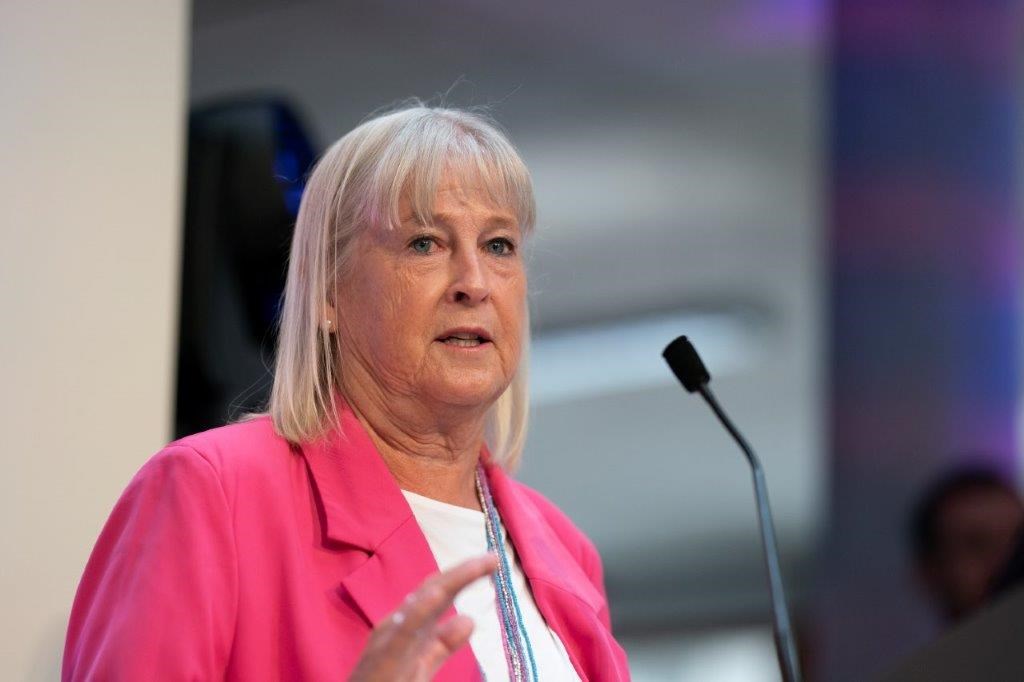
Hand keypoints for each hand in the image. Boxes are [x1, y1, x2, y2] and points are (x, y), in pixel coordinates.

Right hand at [349, 553, 498, 680]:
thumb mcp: (420, 663)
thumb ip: (443, 644)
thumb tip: (469, 619)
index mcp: (410, 627)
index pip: (439, 593)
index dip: (465, 575)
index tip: (493, 561)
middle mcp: (398, 625)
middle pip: (433, 591)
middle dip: (463, 572)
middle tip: (494, 558)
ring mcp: (389, 639)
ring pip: (421, 603)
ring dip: (449, 583)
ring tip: (475, 567)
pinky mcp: (383, 658)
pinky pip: (402, 632)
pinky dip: (419, 611)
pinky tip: (437, 595)